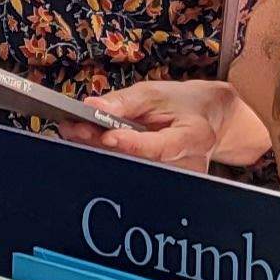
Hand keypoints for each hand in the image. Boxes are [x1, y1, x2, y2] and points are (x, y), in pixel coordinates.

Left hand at [79, 79, 268, 173]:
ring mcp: (176, 181)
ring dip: (99, 152)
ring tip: (75, 131)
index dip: (133, 144)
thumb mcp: (156, 92)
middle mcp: (188, 165)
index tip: (107, 135)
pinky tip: (88, 143)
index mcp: (195, 137)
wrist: (206, 119)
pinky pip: (131, 173)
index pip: (162, 147)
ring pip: (131, 171)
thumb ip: (125, 101)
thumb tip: (93, 107)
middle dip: (102, 147)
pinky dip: (107, 158)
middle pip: (140, 163)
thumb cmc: (182, 104)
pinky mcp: (162, 187)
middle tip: (74, 128)